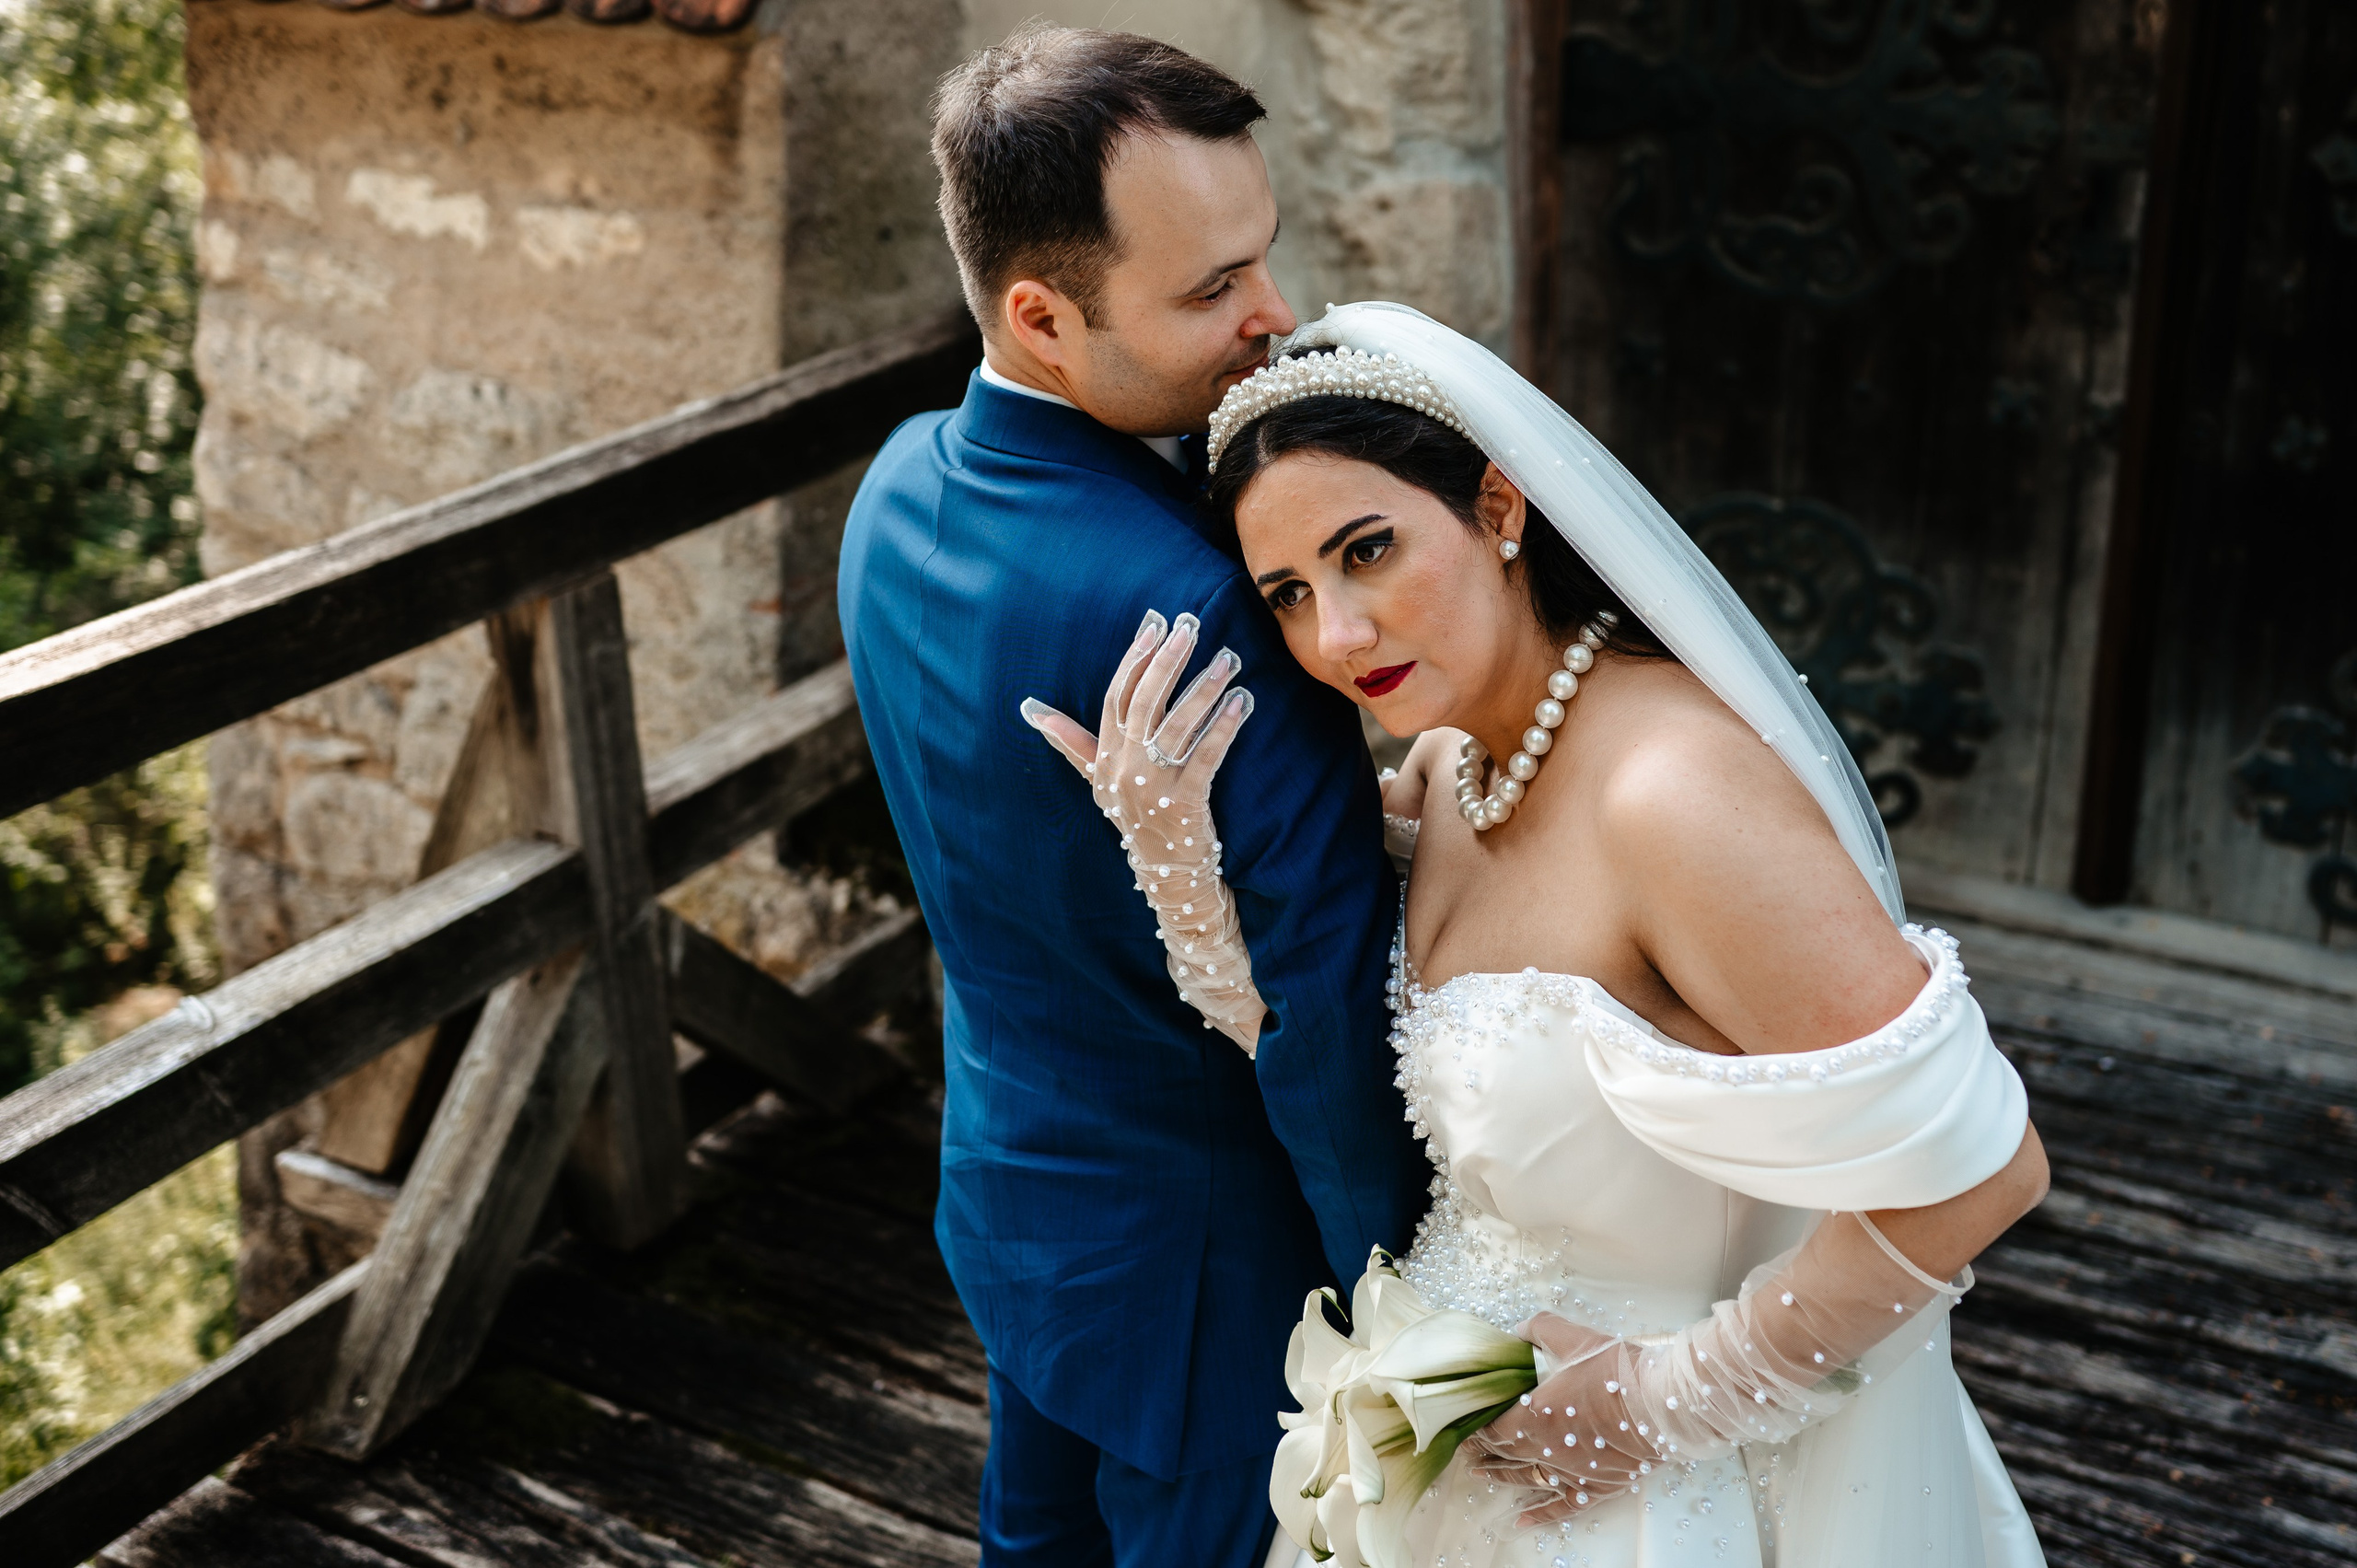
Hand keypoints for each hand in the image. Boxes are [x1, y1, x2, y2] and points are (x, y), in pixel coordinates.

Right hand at [1022, 609, 1251, 842]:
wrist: (1165, 870)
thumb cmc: (1134, 814)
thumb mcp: (1096, 778)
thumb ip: (1070, 741)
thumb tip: (1030, 710)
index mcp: (1105, 755)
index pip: (1116, 697)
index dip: (1134, 659)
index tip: (1154, 626)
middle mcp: (1124, 766)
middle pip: (1145, 703)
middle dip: (1168, 661)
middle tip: (1190, 628)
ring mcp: (1153, 785)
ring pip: (1177, 726)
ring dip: (1204, 688)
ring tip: (1227, 658)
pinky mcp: (1184, 801)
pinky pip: (1205, 756)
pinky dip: (1223, 727)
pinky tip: (1241, 702)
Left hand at [1468, 1313, 1658, 1526]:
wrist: (1663, 1406)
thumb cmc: (1617, 1371)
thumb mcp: (1574, 1338)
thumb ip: (1541, 1329)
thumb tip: (1520, 1330)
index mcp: (1535, 1416)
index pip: (1493, 1428)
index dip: (1476, 1427)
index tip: (1465, 1424)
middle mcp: (1547, 1450)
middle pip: (1505, 1454)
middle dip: (1482, 1450)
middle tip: (1466, 1448)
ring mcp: (1571, 1472)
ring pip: (1526, 1479)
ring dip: (1501, 1477)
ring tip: (1481, 1474)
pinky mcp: (1595, 1487)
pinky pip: (1562, 1506)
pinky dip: (1540, 1515)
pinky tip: (1522, 1521)